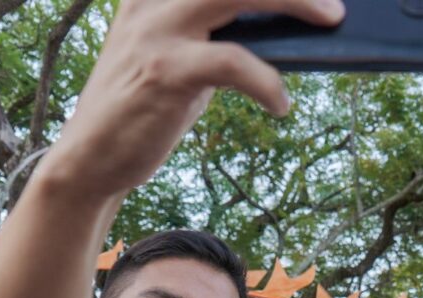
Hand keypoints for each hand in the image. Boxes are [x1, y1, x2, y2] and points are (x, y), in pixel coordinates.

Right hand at [43, 0, 345, 198]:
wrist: (92, 157)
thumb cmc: (147, 106)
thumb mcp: (183, 57)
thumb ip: (221, 34)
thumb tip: (288, 28)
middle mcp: (154, 0)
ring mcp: (157, 32)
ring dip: (295, 1)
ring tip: (330, 20)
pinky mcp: (164, 71)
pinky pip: (233, 62)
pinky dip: (267, 82)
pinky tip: (281, 105)